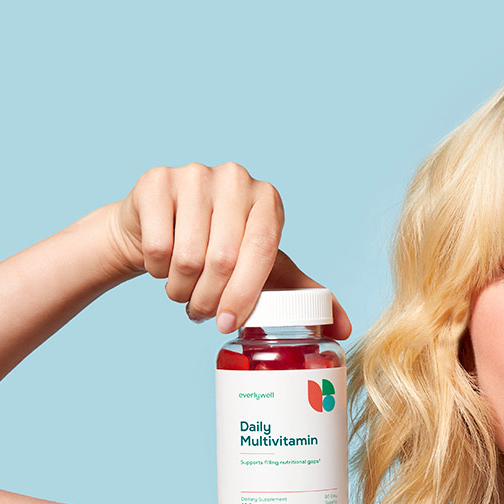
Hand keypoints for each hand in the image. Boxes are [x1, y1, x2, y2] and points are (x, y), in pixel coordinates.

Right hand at [105, 162, 351, 338]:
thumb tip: (345, 329)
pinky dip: (157, 271)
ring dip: (181, 290)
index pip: (262, 251)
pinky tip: (162, 264)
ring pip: (188, 257)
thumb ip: (301, 294)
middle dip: (210, 301)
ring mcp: (193, 175)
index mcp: (267, 199)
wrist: (159, 229)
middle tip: (202, 312)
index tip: (228, 323)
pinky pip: (158, 246)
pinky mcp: (157, 181)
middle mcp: (234, 178)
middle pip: (223, 259)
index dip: (244, 295)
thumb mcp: (263, 270)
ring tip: (183, 290)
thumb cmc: (218, 250)